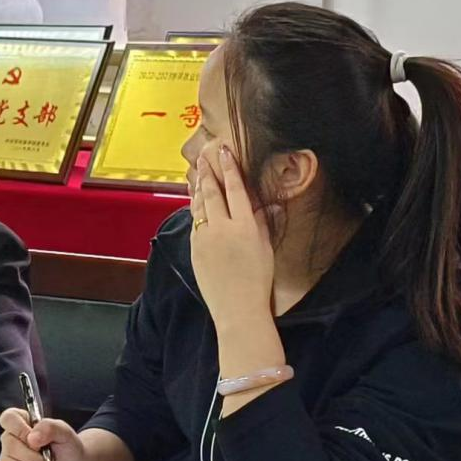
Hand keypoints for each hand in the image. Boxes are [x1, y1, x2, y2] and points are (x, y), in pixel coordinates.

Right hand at [0, 408, 84, 460]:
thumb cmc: (67, 449)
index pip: (8, 418)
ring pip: (11, 460)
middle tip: (46, 451)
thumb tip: (31, 437)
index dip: (20, 427)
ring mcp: (8, 457)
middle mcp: (11, 438)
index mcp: (21, 422)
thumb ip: (49, 427)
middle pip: (9, 441)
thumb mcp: (64, 432)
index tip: (33, 435)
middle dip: (33, 449)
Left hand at [190, 144, 275, 327]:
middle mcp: (222, 228)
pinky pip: (194, 222)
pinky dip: (194, 208)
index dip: (230, 169)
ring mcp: (204, 238)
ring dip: (197, 187)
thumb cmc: (258, 281)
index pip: (236, 190)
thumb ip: (262, 223)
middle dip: (208, 172)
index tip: (225, 152)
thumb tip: (266, 204)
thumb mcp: (266, 249)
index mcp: (244, 226)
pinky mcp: (194, 249)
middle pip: (212, 193)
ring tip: (197, 173)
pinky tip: (194, 201)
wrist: (237, 308)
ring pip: (199, 206)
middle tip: (204, 156)